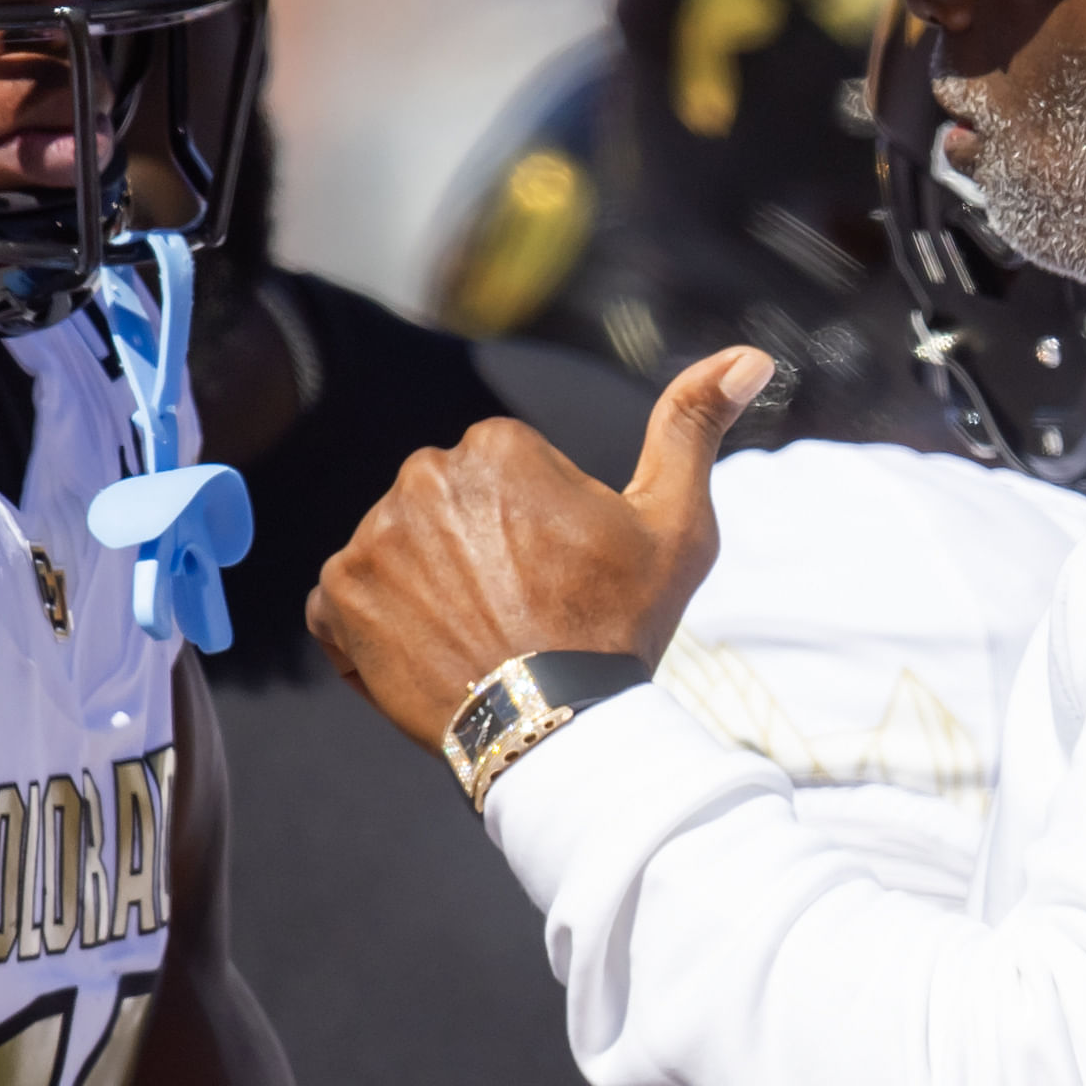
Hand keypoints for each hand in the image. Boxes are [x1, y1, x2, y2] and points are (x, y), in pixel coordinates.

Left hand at [309, 348, 770, 746]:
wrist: (559, 731)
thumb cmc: (621, 626)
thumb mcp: (676, 522)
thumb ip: (693, 423)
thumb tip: (751, 354)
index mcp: (496, 446)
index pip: (503, 475)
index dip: (536, 528)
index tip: (559, 576)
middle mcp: (421, 477)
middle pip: (445, 508)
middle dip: (475, 549)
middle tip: (521, 611)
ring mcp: (371, 540)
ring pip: (400, 551)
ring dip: (428, 586)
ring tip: (479, 637)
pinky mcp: (335, 599)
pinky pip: (346, 600)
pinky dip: (377, 627)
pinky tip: (430, 654)